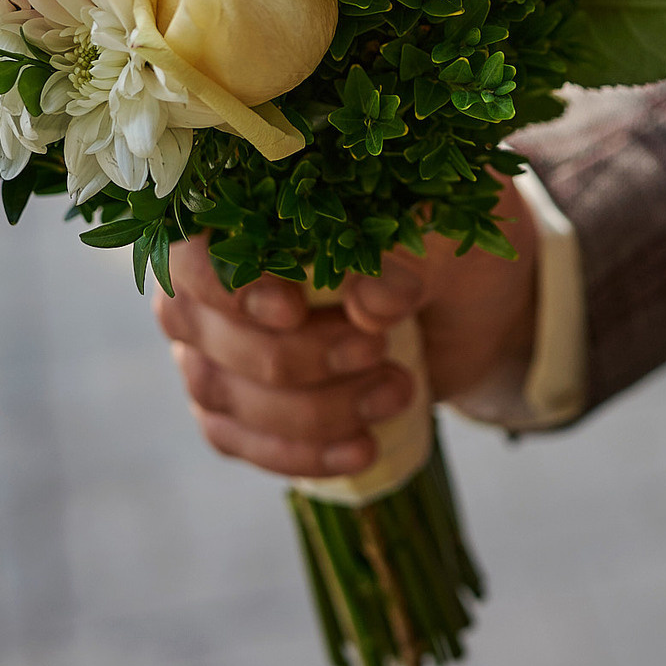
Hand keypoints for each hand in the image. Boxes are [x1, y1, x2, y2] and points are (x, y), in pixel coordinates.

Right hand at [154, 178, 540, 478]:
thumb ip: (406, 258)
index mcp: (243, 213)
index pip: (193, 253)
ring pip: (224, 394)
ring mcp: (217, 347)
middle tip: (378, 351)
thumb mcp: (444, 236)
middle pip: (212, 334)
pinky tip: (361, 449)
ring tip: (396, 392)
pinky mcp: (242, 404)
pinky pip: (239, 439)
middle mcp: (211, 280)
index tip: (292, 310)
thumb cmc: (444, 245)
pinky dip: (299, 453)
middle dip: (300, 357)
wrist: (472, 303)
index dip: (232, 288)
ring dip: (312, 409)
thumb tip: (371, 302)